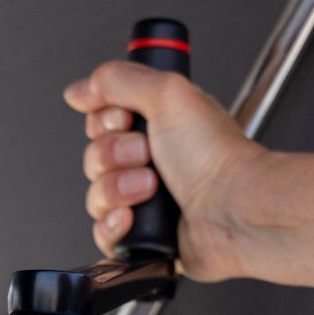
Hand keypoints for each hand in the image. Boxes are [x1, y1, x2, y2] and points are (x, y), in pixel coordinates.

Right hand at [64, 62, 262, 281]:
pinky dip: (114, 225)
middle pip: (94, 157)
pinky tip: (134, 216)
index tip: (126, 119)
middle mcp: (149, 160)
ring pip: (96, 196)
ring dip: (118, 189)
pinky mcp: (142, 234)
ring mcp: (144, 199)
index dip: (105, 121)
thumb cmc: (215, 156)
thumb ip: (117, 79)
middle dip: (114, 156)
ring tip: (150, 186)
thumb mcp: (166, 93)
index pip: (100, 120)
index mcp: (156, 124)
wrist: (233, 210)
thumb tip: (80, 88)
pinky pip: (103, 232)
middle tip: (146, 153)